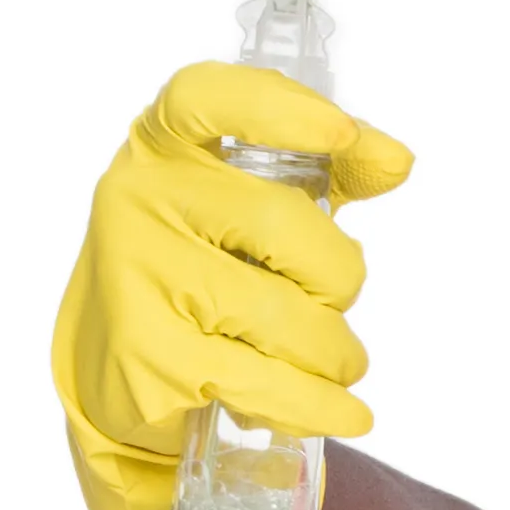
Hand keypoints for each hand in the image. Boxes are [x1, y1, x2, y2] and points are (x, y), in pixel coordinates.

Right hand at [52, 61, 414, 509]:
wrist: (114, 365)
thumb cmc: (202, 265)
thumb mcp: (250, 204)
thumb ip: (328, 171)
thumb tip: (395, 158)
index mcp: (163, 146)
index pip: (206, 97)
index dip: (279, 108)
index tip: (340, 132)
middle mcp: (137, 199)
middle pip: (289, 229)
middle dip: (340, 280)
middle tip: (334, 304)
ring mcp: (136, 278)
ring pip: (290, 318)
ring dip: (334, 352)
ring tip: (329, 361)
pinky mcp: (149, 357)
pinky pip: (269, 384)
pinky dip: (321, 406)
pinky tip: (345, 412)